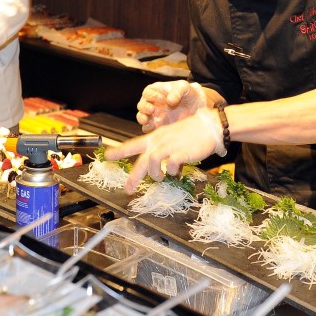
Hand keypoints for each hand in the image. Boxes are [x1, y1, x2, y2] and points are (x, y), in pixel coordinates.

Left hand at [105, 108, 222, 192]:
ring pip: (153, 162)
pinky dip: (172, 171)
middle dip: (133, 177)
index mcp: (155, 137)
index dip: (119, 151)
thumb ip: (162, 151)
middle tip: (128, 189)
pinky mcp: (181, 153)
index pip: (132, 144)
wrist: (208, 126)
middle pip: (141, 161)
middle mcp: (159, 142)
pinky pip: (171, 166)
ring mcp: (170, 147)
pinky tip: (176, 171)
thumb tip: (159, 166)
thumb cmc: (191, 132)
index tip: (107, 156)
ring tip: (161, 177)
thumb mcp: (170, 137)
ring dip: (155, 174)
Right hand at [136, 80, 206, 131]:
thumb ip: (177, 92)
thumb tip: (170, 100)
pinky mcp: (157, 126)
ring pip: (142, 117)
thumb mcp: (184, 87)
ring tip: (146, 120)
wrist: (196, 106)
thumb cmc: (188, 93)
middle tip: (151, 110)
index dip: (152, 96)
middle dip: (144, 108)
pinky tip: (154, 129)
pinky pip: (148, 128)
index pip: (148, 93)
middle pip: (141, 105)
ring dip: (142, 119)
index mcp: (155, 91)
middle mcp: (151, 103)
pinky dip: (148, 129)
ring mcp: (153, 115)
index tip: (162, 99)